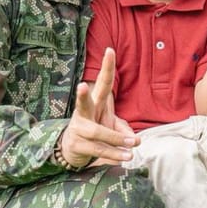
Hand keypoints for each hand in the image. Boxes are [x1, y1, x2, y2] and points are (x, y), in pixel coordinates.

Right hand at [58, 48, 138, 165]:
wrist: (71, 149)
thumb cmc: (94, 130)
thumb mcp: (111, 126)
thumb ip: (123, 129)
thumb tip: (135, 140)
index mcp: (95, 103)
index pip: (102, 82)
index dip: (107, 67)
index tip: (110, 50)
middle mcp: (84, 113)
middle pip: (83, 102)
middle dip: (82, 95)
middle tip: (82, 86)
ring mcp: (78, 128)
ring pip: (97, 132)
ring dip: (117, 139)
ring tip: (134, 143)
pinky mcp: (77, 144)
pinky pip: (98, 149)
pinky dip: (114, 154)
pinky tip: (126, 157)